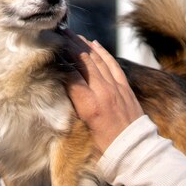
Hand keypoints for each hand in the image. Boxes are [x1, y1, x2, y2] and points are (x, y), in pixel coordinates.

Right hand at [63, 30, 143, 151]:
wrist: (136, 153)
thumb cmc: (105, 149)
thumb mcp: (82, 133)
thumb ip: (72, 110)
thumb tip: (60, 91)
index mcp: (90, 106)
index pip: (70, 75)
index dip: (59, 60)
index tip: (48, 49)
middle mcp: (103, 93)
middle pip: (84, 61)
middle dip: (69, 45)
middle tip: (57, 32)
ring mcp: (116, 88)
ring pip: (98, 59)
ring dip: (83, 44)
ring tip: (71, 34)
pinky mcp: (125, 88)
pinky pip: (112, 64)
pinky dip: (102, 52)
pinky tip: (94, 44)